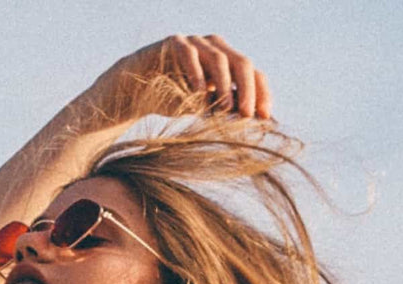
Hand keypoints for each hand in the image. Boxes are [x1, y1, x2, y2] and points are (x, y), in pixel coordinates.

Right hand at [76, 34, 273, 125]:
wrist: (137, 90)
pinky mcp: (174, 42)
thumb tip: (253, 122)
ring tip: (224, 110)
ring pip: (219, 58)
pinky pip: (189, 54)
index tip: (265, 118)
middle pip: (242, 62)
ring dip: (224, 85)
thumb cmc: (174, 99)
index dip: (262, 94)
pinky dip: (197, 73)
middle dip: (248, 90)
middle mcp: (215, 47)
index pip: (253, 73)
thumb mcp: (204, 108)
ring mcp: (196, 42)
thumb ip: (225, 108)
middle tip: (247, 115)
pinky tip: (199, 93)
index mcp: (228, 61)